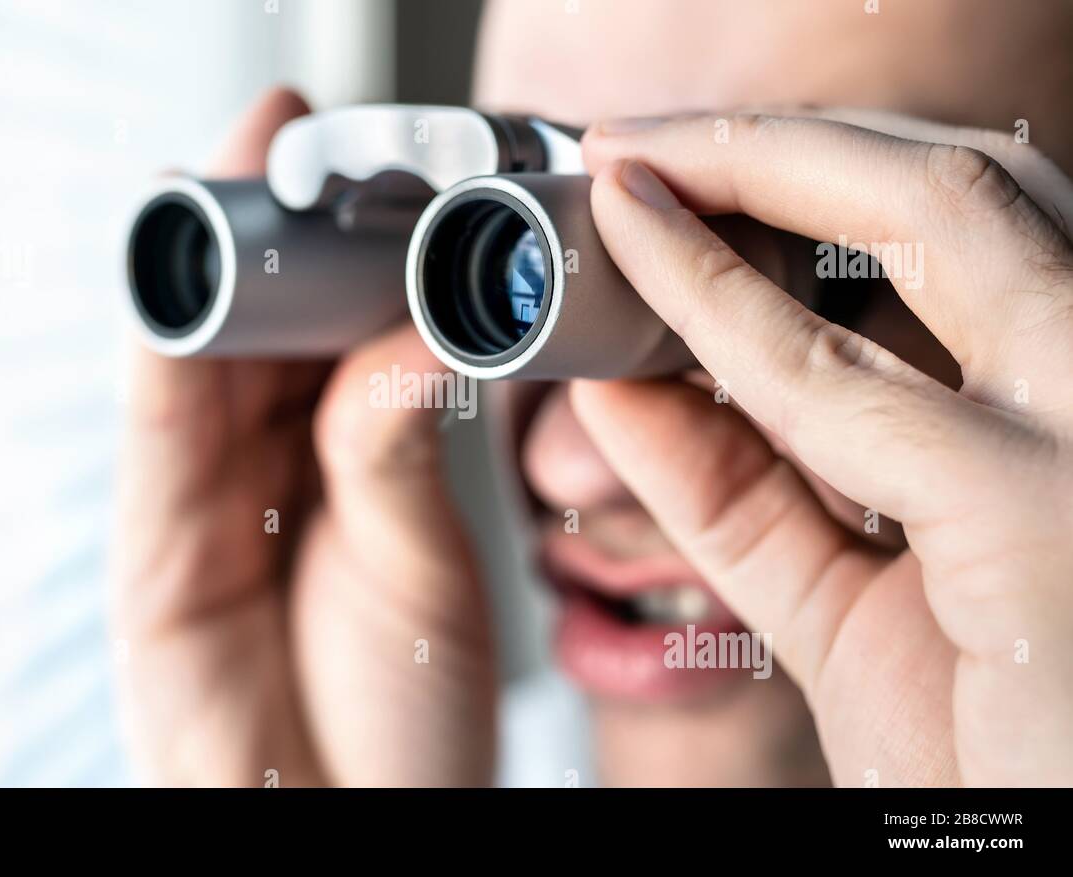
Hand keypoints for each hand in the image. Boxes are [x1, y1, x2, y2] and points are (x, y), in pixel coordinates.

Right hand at [112, 88, 494, 786]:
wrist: (355, 831)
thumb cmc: (404, 712)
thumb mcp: (419, 556)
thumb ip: (398, 443)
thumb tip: (412, 323)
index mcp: (338, 464)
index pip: (326, 331)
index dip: (337, 244)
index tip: (366, 163)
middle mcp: (263, 478)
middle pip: (250, 330)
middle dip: (262, 230)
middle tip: (286, 132)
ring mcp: (199, 515)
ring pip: (190, 368)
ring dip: (205, 270)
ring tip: (228, 172)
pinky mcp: (151, 567)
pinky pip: (154, 448)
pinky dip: (164, 367)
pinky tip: (187, 295)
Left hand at [574, 110, 1072, 785]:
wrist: (1050, 854)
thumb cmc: (996, 756)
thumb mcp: (845, 604)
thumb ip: (738, 491)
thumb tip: (623, 385)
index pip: (970, 238)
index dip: (819, 182)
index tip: (686, 178)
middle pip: (967, 188)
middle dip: (785, 144)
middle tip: (646, 140)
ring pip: (941, 215)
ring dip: (756, 165)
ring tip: (633, 158)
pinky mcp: (1047, 513)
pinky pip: (836, 383)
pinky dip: (716, 307)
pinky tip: (638, 259)